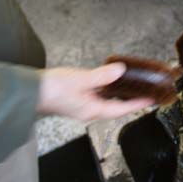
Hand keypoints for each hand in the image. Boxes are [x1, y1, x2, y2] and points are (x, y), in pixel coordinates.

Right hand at [37, 63, 154, 120]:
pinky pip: (98, 96)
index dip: (137, 104)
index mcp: (93, 110)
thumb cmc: (53, 89)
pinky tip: (110, 82)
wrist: (32, 92)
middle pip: (116, 107)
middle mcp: (90, 111)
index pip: (121, 109)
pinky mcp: (77, 99)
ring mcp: (83, 106)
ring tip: (133, 87)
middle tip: (145, 92)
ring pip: (107, 102)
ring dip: (120, 95)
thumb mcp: (81, 79)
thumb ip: (101, 76)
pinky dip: (108, 90)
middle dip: (131, 101)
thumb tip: (120, 71)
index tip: (151, 100)